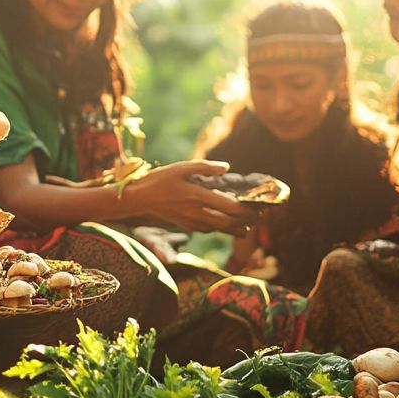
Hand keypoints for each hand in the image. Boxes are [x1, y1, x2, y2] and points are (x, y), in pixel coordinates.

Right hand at [124, 160, 256, 235]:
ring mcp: (192, 221)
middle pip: (229, 222)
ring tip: (249, 226)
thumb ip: (204, 167)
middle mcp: (197, 212)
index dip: (247, 209)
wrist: (140, 199)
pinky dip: (221, 228)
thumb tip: (226, 167)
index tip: (259, 206)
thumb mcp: (181, 168)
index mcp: (197, 196)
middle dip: (246, 221)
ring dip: (236, 229)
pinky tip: (225, 224)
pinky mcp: (187, 226)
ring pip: (220, 229)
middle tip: (259, 217)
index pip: (229, 207)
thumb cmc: (159, 180)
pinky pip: (209, 229)